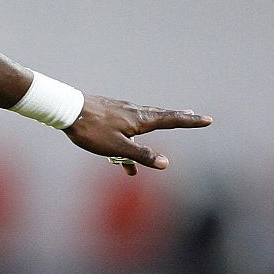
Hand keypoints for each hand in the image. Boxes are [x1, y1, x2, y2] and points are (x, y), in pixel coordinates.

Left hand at [65, 96, 211, 174]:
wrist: (65, 109)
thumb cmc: (91, 130)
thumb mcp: (117, 147)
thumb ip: (141, 155)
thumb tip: (165, 163)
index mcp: (140, 120)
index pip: (171, 121)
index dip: (190, 122)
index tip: (207, 120)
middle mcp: (134, 112)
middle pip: (161, 116)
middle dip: (178, 118)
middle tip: (194, 115)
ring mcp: (121, 111)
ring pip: (144, 120)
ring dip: (158, 123)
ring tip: (169, 122)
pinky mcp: (108, 113)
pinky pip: (126, 127)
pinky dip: (132, 137)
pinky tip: (123, 154)